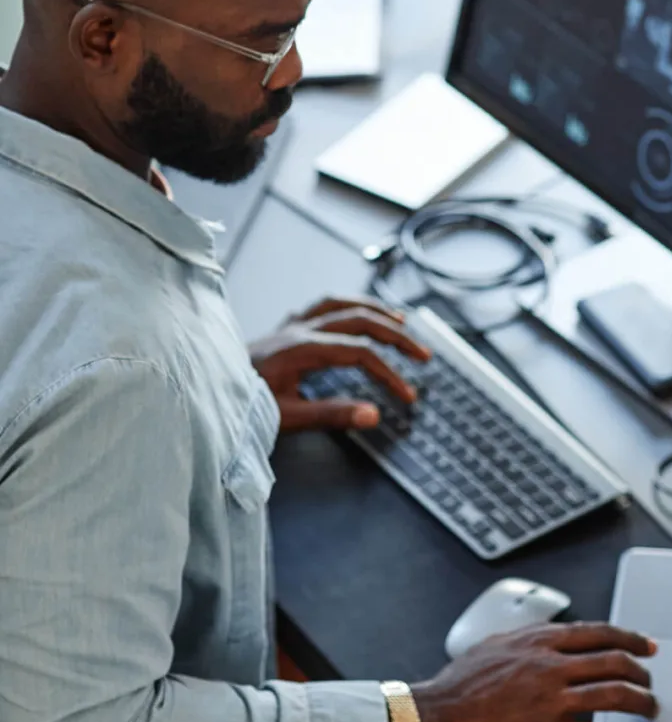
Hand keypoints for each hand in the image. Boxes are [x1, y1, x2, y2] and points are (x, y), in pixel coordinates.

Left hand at [250, 297, 430, 432]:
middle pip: (360, 320)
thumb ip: (331, 415)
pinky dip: (346, 307)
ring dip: (375, 311)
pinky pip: (322, 306)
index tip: (406, 396)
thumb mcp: (285, 417)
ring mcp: (289, 326)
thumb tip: (373, 415)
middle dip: (396, 335)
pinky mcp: (282, 329)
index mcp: (300, 349)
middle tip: (422, 354)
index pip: (360, 354)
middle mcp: (297, 329)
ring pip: (341, 304)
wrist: (199, 391)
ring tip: (401, 320)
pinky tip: (356, 314)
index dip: (389, 373)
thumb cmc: (238, 407)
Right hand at [410, 622, 665, 721]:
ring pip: (614, 695)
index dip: (629, 637)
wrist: (435, 716)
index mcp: (538, 640)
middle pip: (613, 661)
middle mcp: (550, 664)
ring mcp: (551, 698)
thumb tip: (543, 638)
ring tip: (653, 711)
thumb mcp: (494, 645)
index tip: (646, 645)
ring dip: (643, 704)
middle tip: (650, 683)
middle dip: (641, 672)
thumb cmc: (458, 684)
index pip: (597, 632)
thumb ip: (525, 640)